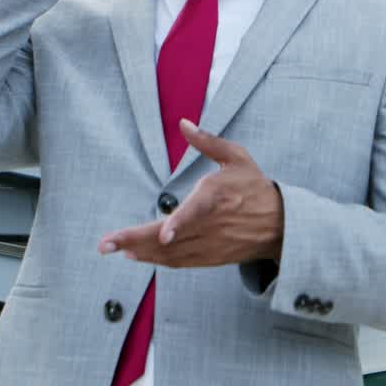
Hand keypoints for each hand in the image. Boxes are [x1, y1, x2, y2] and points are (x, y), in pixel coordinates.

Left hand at [97, 118, 283, 267]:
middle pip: (170, 238)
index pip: (197, 212)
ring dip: (140, 251)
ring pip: (170, 253)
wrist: (280, 224)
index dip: (180, 223)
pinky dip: (156, 260)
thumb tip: (184, 123)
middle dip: (135, 240)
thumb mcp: (237, 157)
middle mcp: (212, 224)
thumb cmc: (255, 186)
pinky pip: (179, 262)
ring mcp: (210, 244)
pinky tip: (136, 254)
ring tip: (113, 246)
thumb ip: (208, 141)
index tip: (163, 235)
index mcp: (218, 196)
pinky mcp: (210, 257)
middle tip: (105, 244)